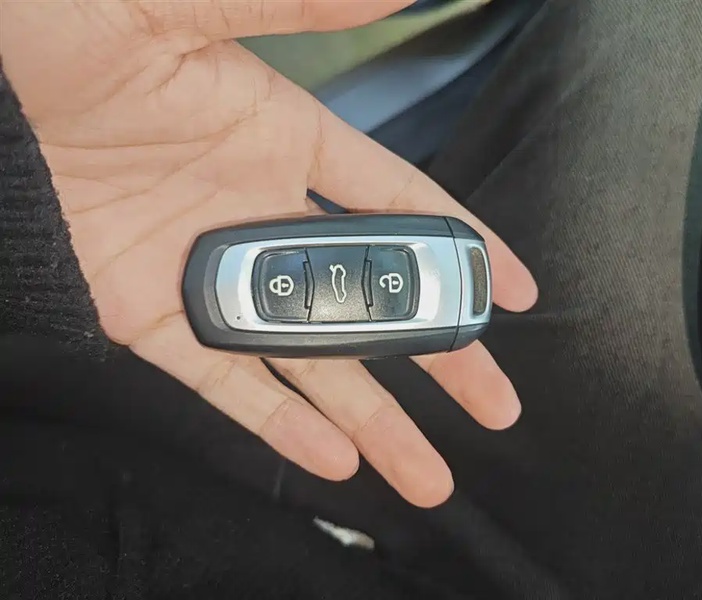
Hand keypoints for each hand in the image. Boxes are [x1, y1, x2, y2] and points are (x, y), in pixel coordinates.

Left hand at [0, 0, 536, 506]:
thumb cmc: (72, 24)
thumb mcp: (186, 8)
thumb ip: (291, 4)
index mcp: (284, 139)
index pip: (399, 203)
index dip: (463, 247)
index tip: (514, 294)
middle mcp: (262, 215)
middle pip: (371, 303)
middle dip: (438, 360)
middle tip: (495, 408)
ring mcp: (211, 272)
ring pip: (310, 360)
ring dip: (371, 420)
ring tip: (426, 474)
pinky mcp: (151, 315)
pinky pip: (224, 381)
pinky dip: (277, 423)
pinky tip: (334, 460)